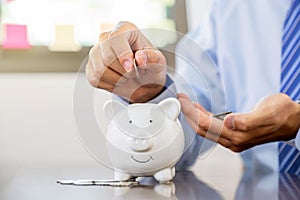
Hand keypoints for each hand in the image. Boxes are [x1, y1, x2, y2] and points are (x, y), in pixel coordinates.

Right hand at [86, 21, 166, 102]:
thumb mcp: (158, 63)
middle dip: (123, 72)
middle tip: (134, 74)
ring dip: (117, 79)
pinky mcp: (90, 66)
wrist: (143, 82)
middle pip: (107, 57)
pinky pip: (95, 79)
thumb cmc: (150, 68)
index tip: (131, 68)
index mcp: (125, 29)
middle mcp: (106, 37)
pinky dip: (109, 85)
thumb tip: (141, 57)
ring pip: (100, 70)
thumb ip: (153, 59)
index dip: (122, 54)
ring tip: (126, 77)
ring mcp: (96, 52)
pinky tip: (117, 80)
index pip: (116, 38)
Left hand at [178, 93, 299, 151]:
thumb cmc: (283, 114)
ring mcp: (233, 138)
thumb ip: (248, 120)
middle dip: (188, 114)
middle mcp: (233, 140)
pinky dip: (203, 117)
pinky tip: (199, 109)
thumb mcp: (268, 113)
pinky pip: (213, 127)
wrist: (293, 120)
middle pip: (202, 128)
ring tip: (185, 102)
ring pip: (206, 129)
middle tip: (180, 99)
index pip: (206, 125)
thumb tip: (230, 122)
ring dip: (194, 115)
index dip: (192, 112)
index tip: (182, 100)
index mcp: (238, 136)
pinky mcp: (234, 134)